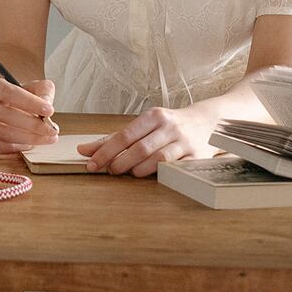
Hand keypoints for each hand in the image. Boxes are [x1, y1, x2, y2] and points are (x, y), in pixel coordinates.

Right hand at [0, 77, 58, 155]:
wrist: (9, 109)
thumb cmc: (23, 99)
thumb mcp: (36, 88)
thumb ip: (44, 91)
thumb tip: (47, 104)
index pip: (9, 92)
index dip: (30, 102)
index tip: (49, 110)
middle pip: (6, 114)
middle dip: (32, 124)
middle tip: (52, 130)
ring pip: (3, 133)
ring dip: (28, 139)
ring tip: (45, 139)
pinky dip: (15, 148)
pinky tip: (29, 145)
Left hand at [77, 104, 216, 176]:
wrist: (207, 123)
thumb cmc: (168, 126)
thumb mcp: (144, 126)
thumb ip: (114, 139)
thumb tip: (84, 150)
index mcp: (153, 116)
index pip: (124, 135)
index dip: (106, 150)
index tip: (92, 163)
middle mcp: (168, 126)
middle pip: (139, 147)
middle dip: (119, 161)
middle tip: (109, 170)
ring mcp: (183, 141)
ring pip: (156, 158)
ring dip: (138, 169)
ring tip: (128, 173)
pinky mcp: (195, 157)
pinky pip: (174, 168)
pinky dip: (158, 173)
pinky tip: (150, 176)